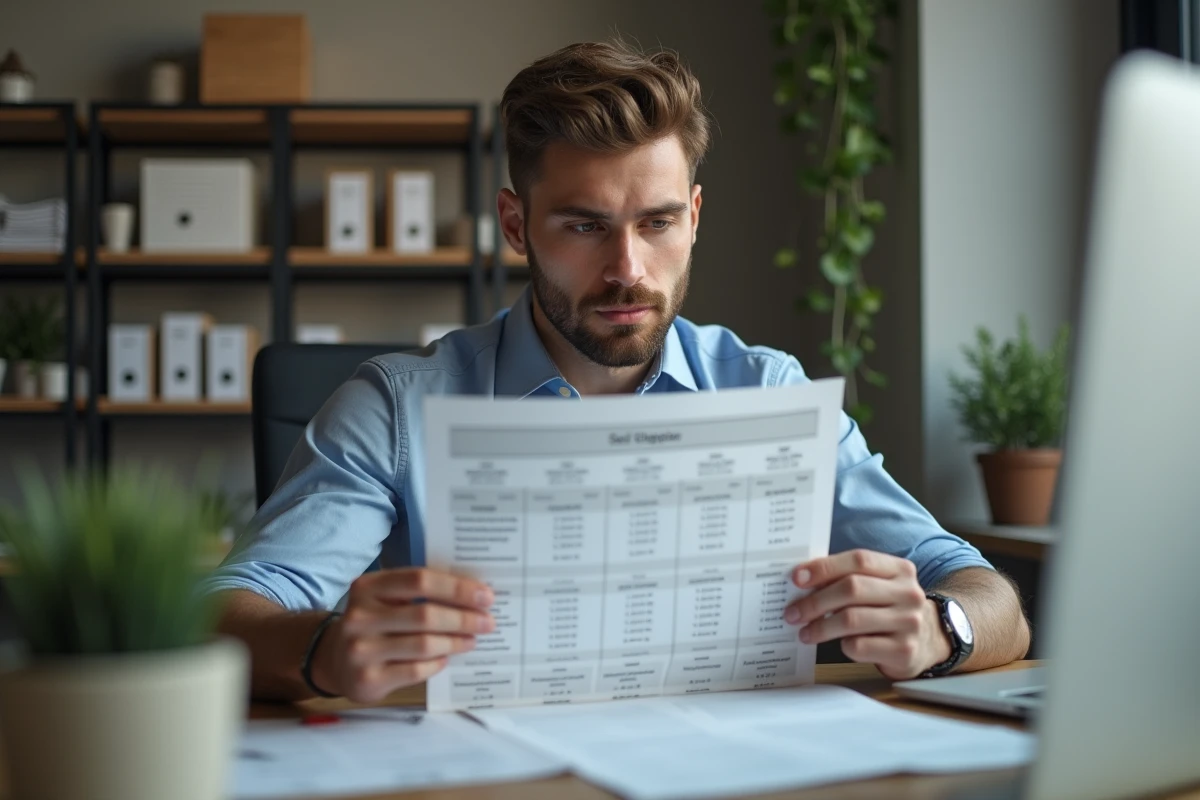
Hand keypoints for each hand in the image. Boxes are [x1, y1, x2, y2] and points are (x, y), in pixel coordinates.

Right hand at [311, 568, 495, 702]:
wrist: (333, 659)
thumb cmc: (374, 622)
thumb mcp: (385, 599)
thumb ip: (419, 592)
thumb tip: (473, 595)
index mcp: (367, 587)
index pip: (420, 580)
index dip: (456, 587)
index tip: (485, 595)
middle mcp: (359, 617)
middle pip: (425, 614)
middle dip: (463, 618)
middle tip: (487, 621)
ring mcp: (361, 650)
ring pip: (424, 644)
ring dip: (455, 642)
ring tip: (472, 639)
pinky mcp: (368, 680)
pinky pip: (416, 670)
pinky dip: (437, 663)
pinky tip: (447, 658)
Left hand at [784, 549, 950, 679]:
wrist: (931, 641)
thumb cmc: (891, 610)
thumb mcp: (880, 586)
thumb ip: (849, 578)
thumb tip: (802, 580)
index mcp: (900, 569)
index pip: (859, 560)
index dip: (824, 567)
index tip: (796, 578)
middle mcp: (908, 593)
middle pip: (852, 589)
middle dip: (815, 601)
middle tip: (792, 612)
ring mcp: (909, 623)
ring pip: (851, 619)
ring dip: (820, 626)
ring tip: (804, 632)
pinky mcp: (904, 651)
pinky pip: (859, 646)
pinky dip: (841, 645)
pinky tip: (837, 645)